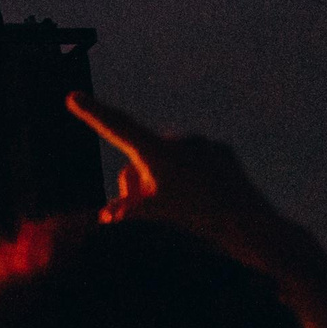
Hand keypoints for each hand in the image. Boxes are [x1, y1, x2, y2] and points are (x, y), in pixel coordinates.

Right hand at [68, 93, 296, 272]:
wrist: (253, 231)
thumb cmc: (195, 228)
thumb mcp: (149, 221)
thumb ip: (123, 213)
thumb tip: (109, 214)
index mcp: (158, 153)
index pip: (117, 128)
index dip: (93, 113)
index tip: (73, 96)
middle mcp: (180, 141)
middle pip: (139, 160)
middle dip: (138, 184)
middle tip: (150, 213)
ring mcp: (204, 145)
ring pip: (166, 162)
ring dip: (164, 182)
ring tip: (183, 211)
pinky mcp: (222, 153)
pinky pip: (194, 163)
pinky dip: (189, 180)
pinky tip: (202, 202)